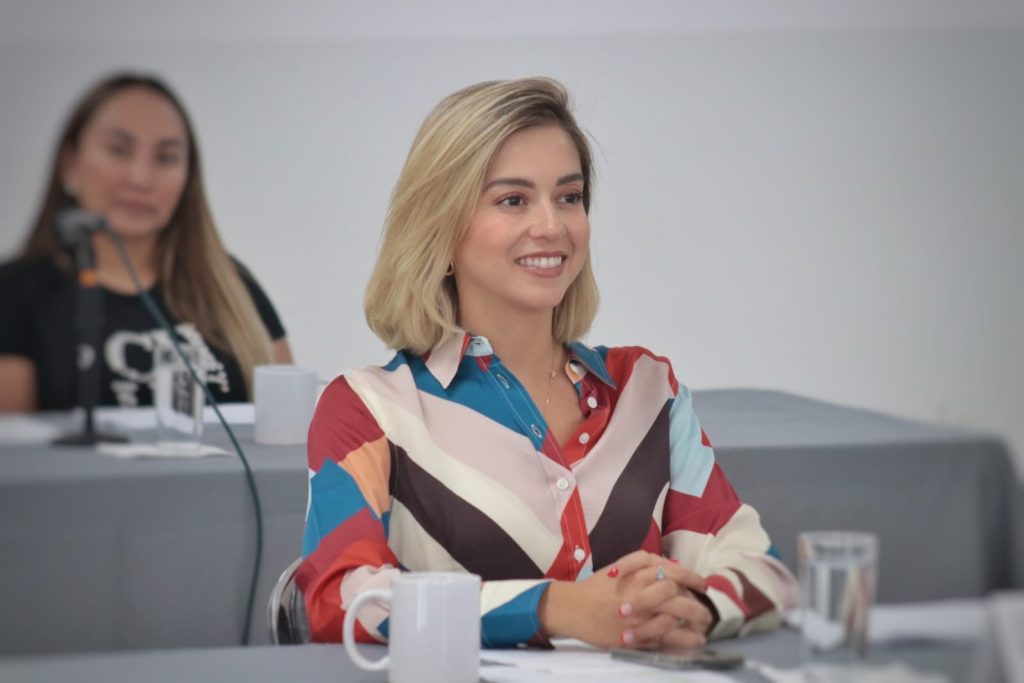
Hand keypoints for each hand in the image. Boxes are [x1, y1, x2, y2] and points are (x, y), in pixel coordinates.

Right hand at [537, 551, 711, 648]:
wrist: (573, 608)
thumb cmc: (597, 587)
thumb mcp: (620, 567)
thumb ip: (645, 564)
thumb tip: (675, 565)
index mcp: (636, 574)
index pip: (673, 573)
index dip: (692, 578)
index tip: (702, 584)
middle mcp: (639, 593)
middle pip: (677, 595)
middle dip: (696, 603)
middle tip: (706, 610)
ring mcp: (637, 615)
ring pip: (673, 616)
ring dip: (693, 621)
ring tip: (704, 627)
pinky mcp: (633, 634)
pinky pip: (664, 637)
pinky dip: (682, 638)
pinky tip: (694, 639)